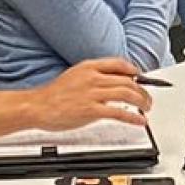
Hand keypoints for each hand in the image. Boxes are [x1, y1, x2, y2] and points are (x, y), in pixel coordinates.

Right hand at [33, 58, 151, 130]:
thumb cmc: (53, 95)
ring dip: (142, 101)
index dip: (134, 71)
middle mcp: (93, 77)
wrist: (37, 107)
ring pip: (127, 93)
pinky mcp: (91, 110)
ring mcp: (92, 93)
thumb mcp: (74, 76)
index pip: (119, 64)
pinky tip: (140, 121)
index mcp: (88, 66)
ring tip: (146, 108)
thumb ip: (93, 78)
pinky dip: (133, 117)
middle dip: (142, 90)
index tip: (141, 78)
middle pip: (127, 80)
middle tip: (147, 99)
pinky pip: (119, 112)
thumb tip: (112, 85)